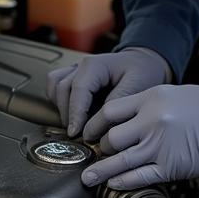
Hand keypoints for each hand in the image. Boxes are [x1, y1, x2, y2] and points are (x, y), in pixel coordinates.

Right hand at [46, 47, 170, 137]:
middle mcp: (81, 65)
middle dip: (68, 115)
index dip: (75, 113)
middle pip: (62, 90)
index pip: (78, 89)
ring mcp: (75, 70)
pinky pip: (55, 86)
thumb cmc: (143, 72)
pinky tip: (73, 114)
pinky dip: (59, 101)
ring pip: (55, 87)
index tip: (75, 133)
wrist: (143, 63)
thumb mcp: (138, 86)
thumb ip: (117, 102)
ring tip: (77, 124)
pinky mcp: (72, 77)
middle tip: (79, 135)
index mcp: (96, 65)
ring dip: (61, 108)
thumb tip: (100, 122)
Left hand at [80, 83, 198, 190]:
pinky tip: (114, 183)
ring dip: (101, 170)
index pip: (109, 112)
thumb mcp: (171, 94)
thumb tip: (122, 122)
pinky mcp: (171, 166)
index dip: (93, 125)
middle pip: (111, 138)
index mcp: (150, 99)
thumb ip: (144, 105)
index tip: (88, 133)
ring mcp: (160, 145)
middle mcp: (152, 121)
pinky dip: (123, 181)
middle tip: (96, 155)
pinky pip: (139, 176)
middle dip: (101, 148)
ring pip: (120, 160)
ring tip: (89, 178)